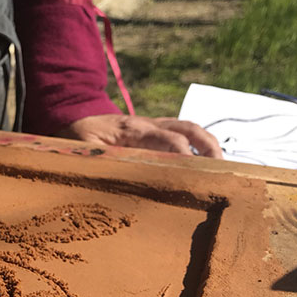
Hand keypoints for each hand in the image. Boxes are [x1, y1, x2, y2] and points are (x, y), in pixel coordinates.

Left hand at [59, 114, 222, 158]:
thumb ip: (98, 163)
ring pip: (190, 128)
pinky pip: (184, 133)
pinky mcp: (157, 130)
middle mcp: (149, 124)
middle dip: (208, 148)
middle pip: (188, 129)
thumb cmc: (78, 138)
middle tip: (221, 171)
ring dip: (209, 146)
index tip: (197, 174)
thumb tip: (112, 181)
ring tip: (222, 169)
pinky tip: (208, 165)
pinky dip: (201, 145)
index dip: (184, 155)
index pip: (167, 139)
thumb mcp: (82, 152)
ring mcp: (155, 125)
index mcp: (132, 131)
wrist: (74, 115)